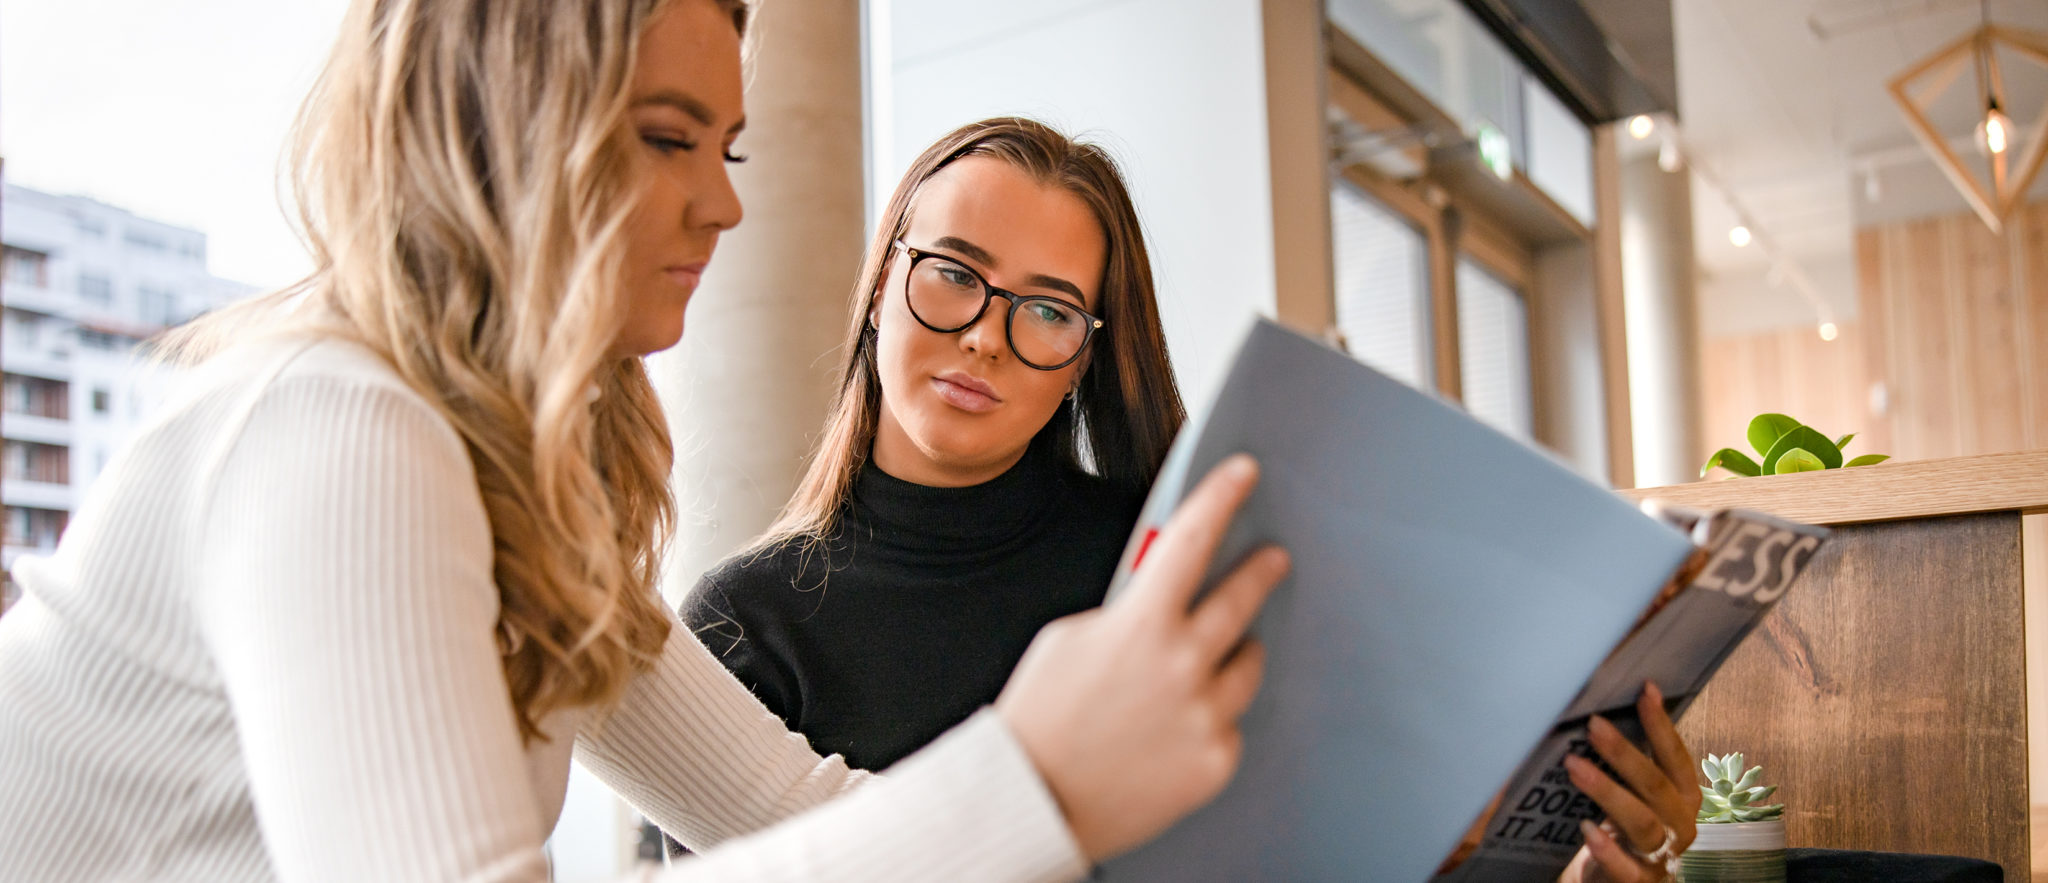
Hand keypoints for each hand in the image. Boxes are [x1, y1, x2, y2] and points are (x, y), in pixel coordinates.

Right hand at [995, 454, 1288, 862]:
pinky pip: (1229, 725)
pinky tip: (1174, 730)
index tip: (1244, 473)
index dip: (1221, 497)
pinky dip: (1209, 720)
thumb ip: (1127, 614)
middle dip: (1260, 572)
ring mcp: (1205, 715)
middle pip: (1242, 600)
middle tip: (1274, 559)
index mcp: (1143, 623)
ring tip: (1206, 664)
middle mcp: (1184, 665)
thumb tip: (1163, 603)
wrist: (1034, 799)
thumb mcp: (1070, 637)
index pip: (1192, 538)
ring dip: (1233, 656)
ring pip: (1245, 666)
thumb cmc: (1042, 718)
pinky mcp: (1216, 759)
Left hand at [1560, 682, 1700, 882]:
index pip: (1676, 758)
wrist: (1623, 881)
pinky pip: (1626, 868)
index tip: (1645, 691)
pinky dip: (1607, 850)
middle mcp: (1679, 825)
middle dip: (1625, 754)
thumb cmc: (1626, 827)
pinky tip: (1586, 829)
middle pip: (1655, 787)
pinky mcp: (1638, 882)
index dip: (1662, 726)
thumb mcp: (1635, 793)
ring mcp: (1660, 856)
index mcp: (1683, 798)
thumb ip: (1629, 763)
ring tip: (1574, 766)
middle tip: (1594, 726)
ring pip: (1641, 823)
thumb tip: (1602, 710)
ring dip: (1608, 792)